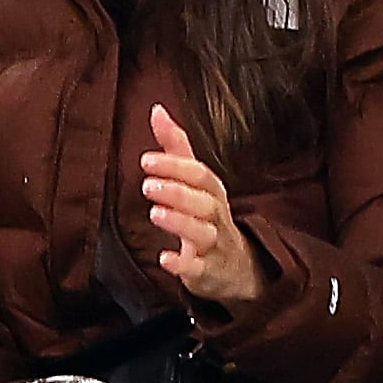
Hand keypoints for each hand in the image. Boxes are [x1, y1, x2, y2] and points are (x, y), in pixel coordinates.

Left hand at [138, 104, 259, 307]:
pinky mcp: (208, 273)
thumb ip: (175, 148)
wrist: (237, 268)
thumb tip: (156, 109)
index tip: (146, 160)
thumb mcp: (195, 183)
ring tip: (154, 213)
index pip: (200, 174)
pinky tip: (165, 259)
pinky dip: (183, 264)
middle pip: (204, 201)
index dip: (175, 166)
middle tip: (147, 185)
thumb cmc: (208, 217)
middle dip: (177, 191)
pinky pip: (199, 268)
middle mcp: (217, 216)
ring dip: (180, 222)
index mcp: (212, 192)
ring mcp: (214, 245)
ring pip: (203, 233)